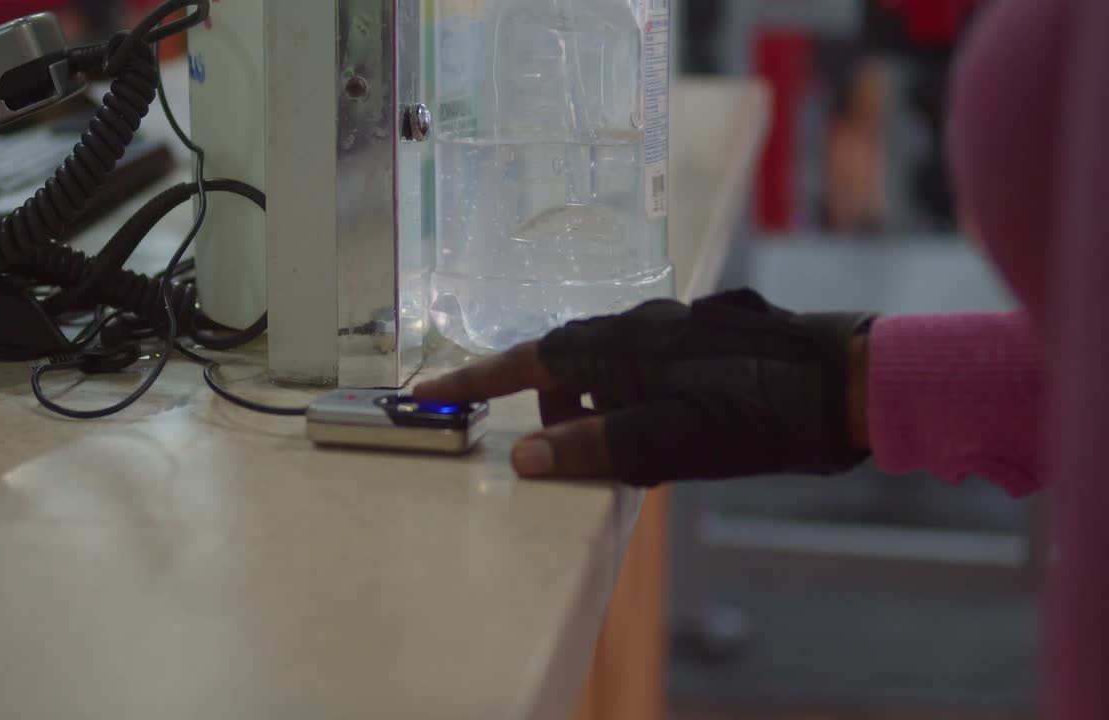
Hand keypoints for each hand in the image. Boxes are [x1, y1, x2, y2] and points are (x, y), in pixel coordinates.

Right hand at [414, 289, 874, 486]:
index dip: (476, 380)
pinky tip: (676, 435)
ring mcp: (677, 328)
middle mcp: (642, 325)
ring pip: (613, 371)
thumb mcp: (669, 443)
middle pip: (569, 366)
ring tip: (638, 460)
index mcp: (621, 345)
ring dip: (605, 413)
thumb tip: (523, 458)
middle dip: (557, 414)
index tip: (429, 392)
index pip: (529, 362)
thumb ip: (593, 447)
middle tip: (573, 461)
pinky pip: (649, 371)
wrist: (847, 380)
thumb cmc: (756, 414)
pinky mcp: (709, 340)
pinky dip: (640, 405)